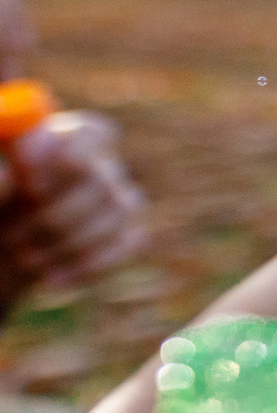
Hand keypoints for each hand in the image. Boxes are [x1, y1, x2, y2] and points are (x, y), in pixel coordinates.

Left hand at [0, 113, 146, 294]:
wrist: (2, 249)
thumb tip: (8, 175)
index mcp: (62, 139)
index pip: (91, 133)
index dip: (69, 155)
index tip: (31, 184)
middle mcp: (99, 164)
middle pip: (100, 181)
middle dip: (53, 217)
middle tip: (11, 238)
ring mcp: (119, 199)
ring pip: (114, 217)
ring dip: (64, 245)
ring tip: (23, 259)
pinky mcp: (128, 234)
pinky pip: (122, 247)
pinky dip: (85, 267)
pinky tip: (49, 279)